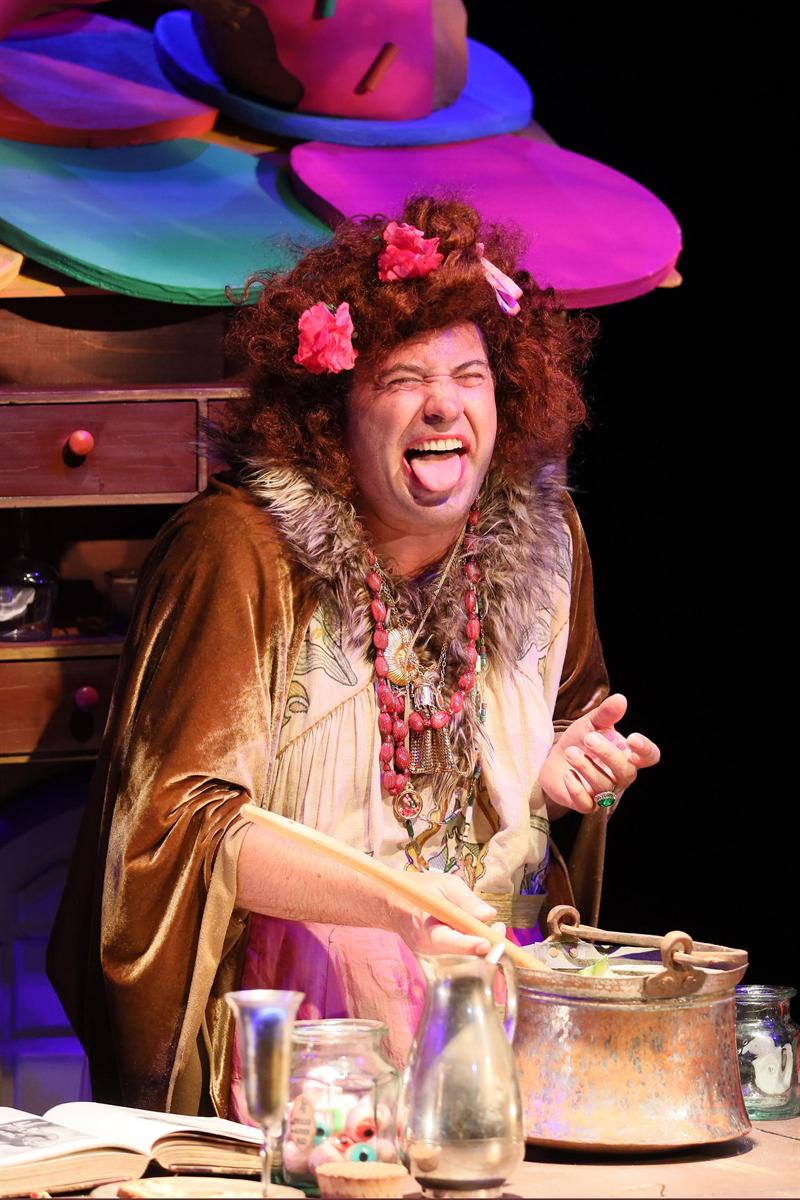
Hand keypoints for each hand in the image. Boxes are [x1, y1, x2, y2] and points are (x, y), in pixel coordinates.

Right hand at [394, 871, 500, 955]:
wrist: (393, 904)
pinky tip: (480, 933)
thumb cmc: (419, 891)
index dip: (473, 944)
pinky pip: (462, 955)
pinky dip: (475, 945)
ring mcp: (435, 957)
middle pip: (465, 956)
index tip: (490, 940)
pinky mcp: (439, 957)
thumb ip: (467, 900)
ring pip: (466, 958)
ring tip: (494, 928)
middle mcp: (431, 951)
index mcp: (427, 931)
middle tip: (500, 927)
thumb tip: (489, 914)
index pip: (453, 943)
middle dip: (488, 945)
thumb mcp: (444, 885)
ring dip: (484, 945)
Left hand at [539, 693, 659, 815]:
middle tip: (588, 738)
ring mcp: (604, 793)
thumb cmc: (580, 742)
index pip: (649, 757)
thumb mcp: (591, 724)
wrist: (554, 761)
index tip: (631, 738)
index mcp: (628, 755)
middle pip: (626, 772)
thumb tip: (620, 699)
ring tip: (570, 752)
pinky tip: (567, 774)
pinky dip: (577, 789)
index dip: (645, 750)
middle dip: (608, 754)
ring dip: (586, 767)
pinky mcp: (585, 804)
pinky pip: (587, 804)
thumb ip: (606, 714)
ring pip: (604, 787)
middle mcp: (620, 776)